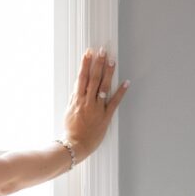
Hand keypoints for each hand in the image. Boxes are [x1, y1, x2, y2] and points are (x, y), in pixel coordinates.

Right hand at [62, 46, 129, 163]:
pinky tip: (126, 82)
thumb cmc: (71, 129)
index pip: (81, 77)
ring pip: (103, 87)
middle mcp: (87, 101)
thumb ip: (73, 98)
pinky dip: (120, 92)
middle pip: (93, 78)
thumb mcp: (68, 111)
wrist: (76, 145)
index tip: (88, 53)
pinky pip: (114, 102)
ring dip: (107, 73)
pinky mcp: (106, 116)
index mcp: (77, 99)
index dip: (85, 64)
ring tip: (111, 60)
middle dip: (97, 63)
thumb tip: (77, 86)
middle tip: (102, 50)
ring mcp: (97, 108)